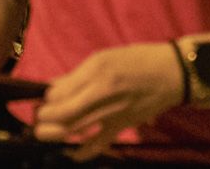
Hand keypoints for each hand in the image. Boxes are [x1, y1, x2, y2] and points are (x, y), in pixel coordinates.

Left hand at [34, 42, 184, 159]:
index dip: (45, 100)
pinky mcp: (122, 126)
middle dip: (44, 120)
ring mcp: (112, 113)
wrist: (171, 73)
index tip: (41, 101)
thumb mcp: (104, 57)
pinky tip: (71, 152)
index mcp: (96, 72)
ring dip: (54, 134)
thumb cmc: (137, 60)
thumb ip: (78, 75)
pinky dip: (82, 152)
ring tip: (45, 132)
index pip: (60, 93)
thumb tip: (54, 88)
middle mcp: (101, 94)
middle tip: (38, 118)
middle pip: (62, 115)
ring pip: (74, 130)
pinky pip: (98, 144)